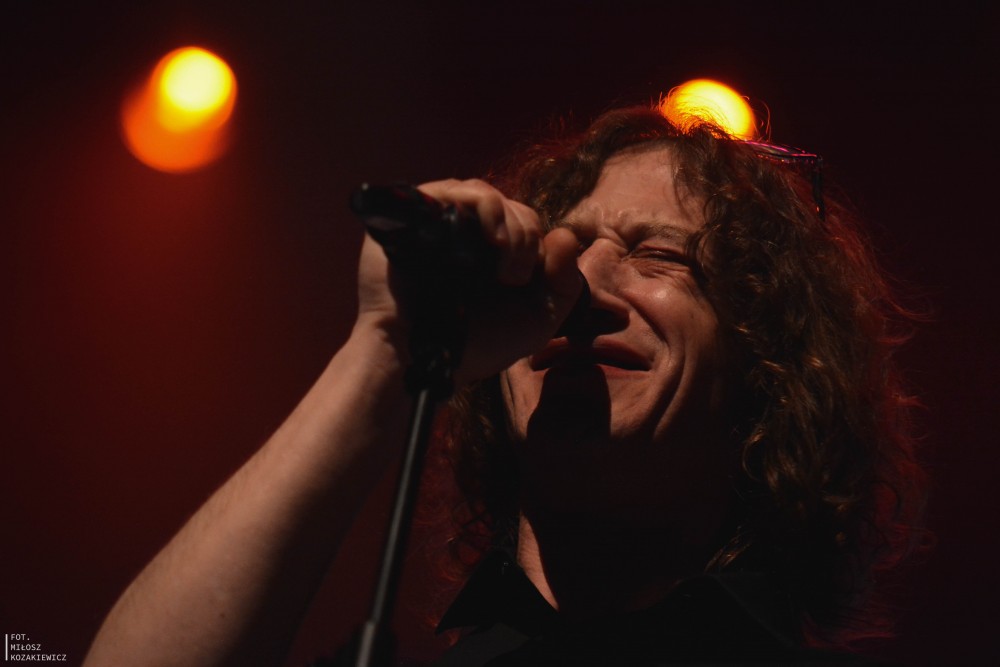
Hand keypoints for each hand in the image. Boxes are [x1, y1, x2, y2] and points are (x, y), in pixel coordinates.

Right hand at [354, 178, 581, 387]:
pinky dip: (482, 205)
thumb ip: (564, 284)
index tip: (528, 279)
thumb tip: (565, 235)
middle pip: (511, 207)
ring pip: (484, 194)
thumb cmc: (477, 345)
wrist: (425, 358)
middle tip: (513, 278)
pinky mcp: (415, 215)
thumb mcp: (537, 321)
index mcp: (495, 253)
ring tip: (503, 267)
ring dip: (508, 225)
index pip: (527, 223)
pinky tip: (490, 238)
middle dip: (525, 238)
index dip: (537, 243)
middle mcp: (467, 234)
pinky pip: (452, 190)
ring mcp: (440, 222)